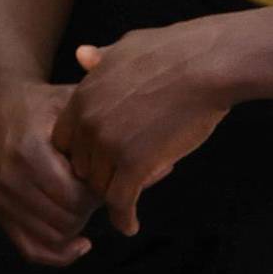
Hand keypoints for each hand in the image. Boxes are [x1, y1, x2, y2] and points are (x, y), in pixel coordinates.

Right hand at [0, 78, 99, 265]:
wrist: (7, 109)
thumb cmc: (51, 109)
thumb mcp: (81, 113)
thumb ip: (116, 140)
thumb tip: (167, 168)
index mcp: (30, 153)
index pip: (77, 199)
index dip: (99, 193)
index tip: (104, 175)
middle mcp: (11, 179)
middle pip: (67, 220)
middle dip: (88, 209)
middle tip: (94, 188)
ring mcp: (2, 197)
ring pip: (54, 236)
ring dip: (76, 225)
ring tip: (82, 201)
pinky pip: (32, 249)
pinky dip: (58, 253)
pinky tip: (80, 243)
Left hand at [56, 19, 237, 234]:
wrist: (208, 64)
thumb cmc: (176, 50)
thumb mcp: (127, 47)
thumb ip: (100, 60)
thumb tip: (82, 54)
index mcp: (83, 96)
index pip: (64, 140)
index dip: (83, 152)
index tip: (101, 159)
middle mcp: (88, 122)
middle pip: (80, 166)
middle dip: (98, 173)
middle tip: (119, 180)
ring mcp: (109, 145)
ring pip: (99, 185)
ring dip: (115, 194)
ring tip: (130, 198)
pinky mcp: (135, 165)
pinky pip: (120, 202)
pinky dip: (124, 218)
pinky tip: (130, 226)